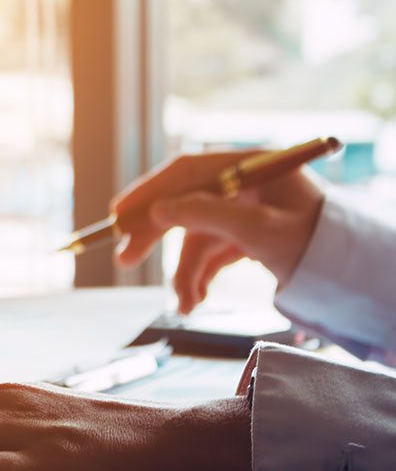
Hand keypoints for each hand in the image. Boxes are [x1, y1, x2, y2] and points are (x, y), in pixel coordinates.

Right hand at [112, 151, 324, 313]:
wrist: (349, 276)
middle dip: (157, 237)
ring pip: (196, 237)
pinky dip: (200, 277)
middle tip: (124, 260)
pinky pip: (211, 253)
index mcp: (251, 166)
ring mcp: (244, 211)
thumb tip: (158, 210)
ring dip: (184, 272)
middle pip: (185, 203)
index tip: (120, 215)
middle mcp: (244, 184)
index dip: (150, 191)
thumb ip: (205, 214)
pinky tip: (195, 300)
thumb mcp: (259, 230)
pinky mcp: (246, 236)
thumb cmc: (314, 244)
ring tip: (185, 304)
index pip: (188, 171)